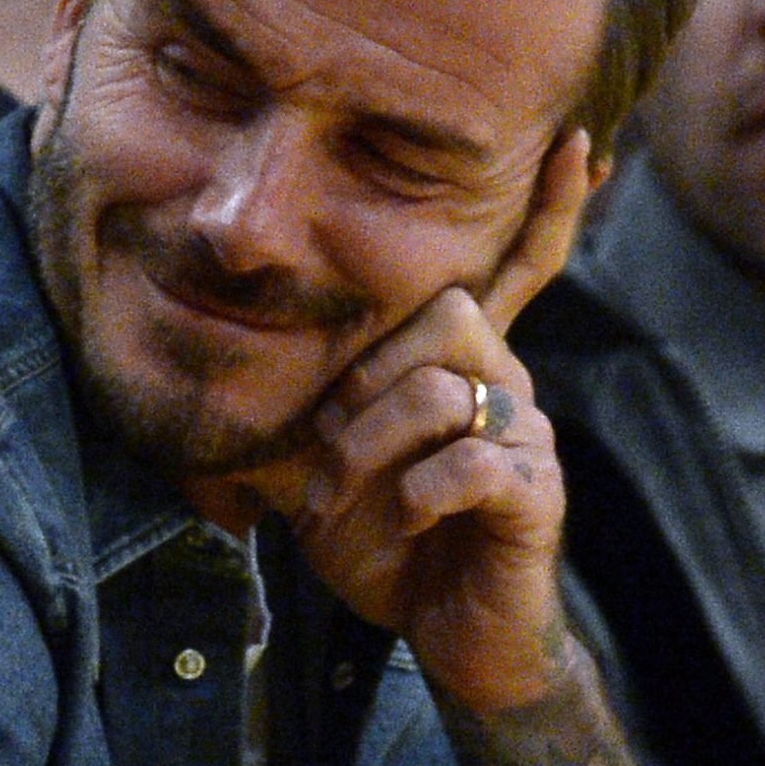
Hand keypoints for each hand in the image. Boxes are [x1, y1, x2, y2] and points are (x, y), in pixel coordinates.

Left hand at [262, 129, 594, 715]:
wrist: (436, 626)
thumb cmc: (376, 529)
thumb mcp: (312, 451)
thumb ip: (280, 394)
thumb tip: (187, 353)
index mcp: (459, 356)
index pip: (518, 263)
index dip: (550, 204)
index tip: (577, 139)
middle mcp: (503, 377)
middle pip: (446, 313)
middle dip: (363, 379)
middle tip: (328, 445)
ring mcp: (525, 434)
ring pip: (442, 389)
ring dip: (368, 444)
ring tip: (343, 492)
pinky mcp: (535, 493)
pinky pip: (468, 464)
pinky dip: (414, 494)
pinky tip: (406, 521)